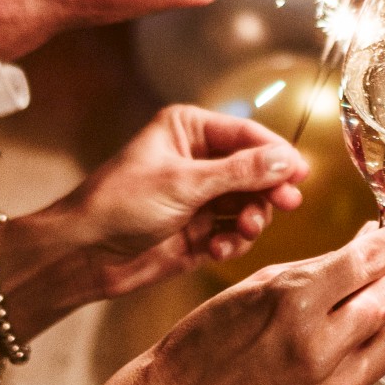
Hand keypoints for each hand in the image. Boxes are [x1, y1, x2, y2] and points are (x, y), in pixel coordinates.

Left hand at [53, 105, 310, 299]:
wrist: (82, 254)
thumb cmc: (121, 203)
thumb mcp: (185, 183)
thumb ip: (240, 172)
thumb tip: (288, 159)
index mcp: (188, 130)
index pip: (247, 135)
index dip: (277, 153)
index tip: (301, 174)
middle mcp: (196, 159)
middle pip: (254, 171)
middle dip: (266, 190)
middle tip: (283, 205)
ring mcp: (198, 197)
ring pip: (248, 204)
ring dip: (251, 219)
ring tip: (244, 231)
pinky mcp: (198, 232)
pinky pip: (233, 232)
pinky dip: (233, 241)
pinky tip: (218, 249)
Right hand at [121, 221, 384, 384]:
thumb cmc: (209, 338)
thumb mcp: (259, 284)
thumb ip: (318, 267)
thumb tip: (367, 246)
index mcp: (293, 303)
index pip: (366, 264)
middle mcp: (315, 350)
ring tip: (371, 303)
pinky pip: (361, 383)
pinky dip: (358, 359)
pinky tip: (340, 348)